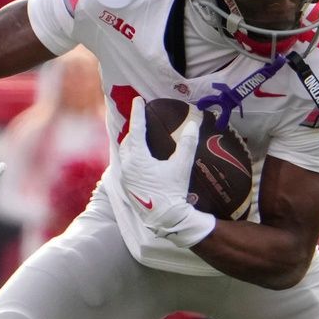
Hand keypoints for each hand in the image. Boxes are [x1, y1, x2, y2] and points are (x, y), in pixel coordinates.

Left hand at [117, 96, 214, 247]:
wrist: (165, 218)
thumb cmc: (173, 191)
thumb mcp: (182, 166)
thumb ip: (187, 144)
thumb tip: (193, 124)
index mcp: (138, 158)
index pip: (137, 129)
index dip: (138, 113)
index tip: (138, 100)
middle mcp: (127, 166)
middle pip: (128, 140)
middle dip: (134, 128)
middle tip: (141, 118)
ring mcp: (125, 177)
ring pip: (124, 153)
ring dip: (131, 143)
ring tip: (140, 136)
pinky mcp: (126, 186)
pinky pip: (125, 164)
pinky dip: (131, 155)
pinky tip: (139, 158)